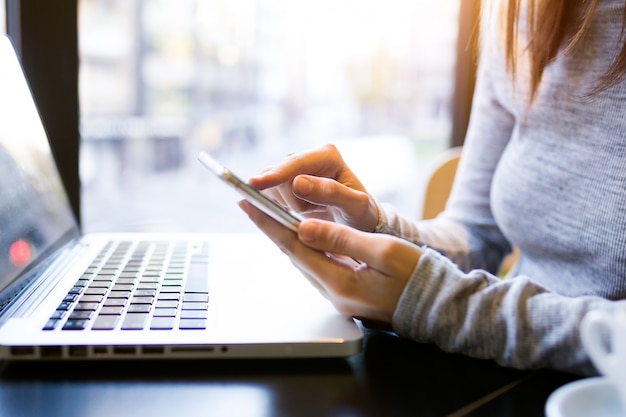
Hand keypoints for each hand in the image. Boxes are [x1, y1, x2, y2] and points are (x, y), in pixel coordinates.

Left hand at [239, 200, 421, 323]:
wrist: (438, 308)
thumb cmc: (417, 277)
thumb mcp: (383, 252)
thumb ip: (341, 240)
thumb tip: (304, 228)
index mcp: (340, 283)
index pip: (294, 248)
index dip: (269, 224)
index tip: (248, 204)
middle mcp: (333, 294)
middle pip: (294, 255)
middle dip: (271, 229)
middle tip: (252, 205)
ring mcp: (340, 297)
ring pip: (304, 262)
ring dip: (287, 238)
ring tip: (270, 216)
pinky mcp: (347, 294)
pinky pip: (318, 268)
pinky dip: (306, 248)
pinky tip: (303, 237)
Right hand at [248, 144, 378, 231]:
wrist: (357, 222)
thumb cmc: (361, 212)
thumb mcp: (355, 206)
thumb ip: (332, 193)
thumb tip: (298, 183)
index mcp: (327, 155)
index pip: (295, 163)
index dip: (276, 174)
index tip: (255, 184)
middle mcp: (308, 158)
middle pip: (279, 176)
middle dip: (290, 200)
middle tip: (313, 212)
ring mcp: (294, 171)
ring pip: (271, 187)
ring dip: (286, 206)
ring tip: (311, 212)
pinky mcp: (284, 185)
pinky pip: (269, 196)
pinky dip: (279, 209)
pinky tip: (296, 214)